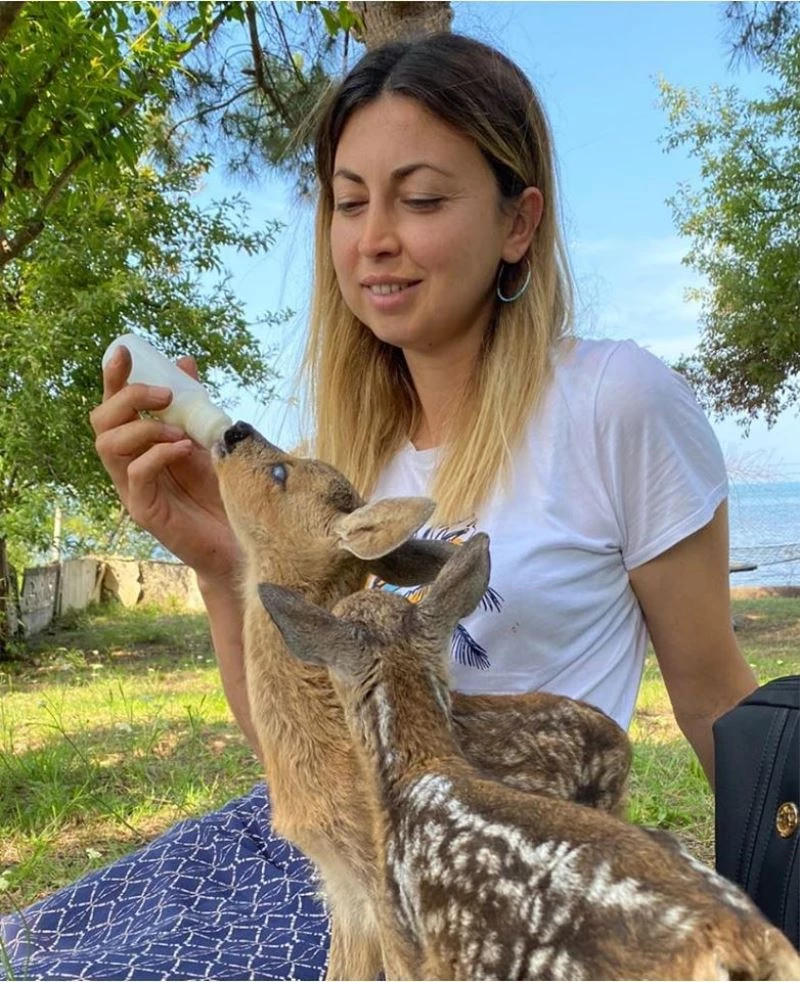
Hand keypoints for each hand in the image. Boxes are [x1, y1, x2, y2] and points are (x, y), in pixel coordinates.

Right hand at [90, 344, 239, 582]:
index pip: (116, 405)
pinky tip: (184, 449)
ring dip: (142, 427)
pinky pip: (136, 474)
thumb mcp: (210, 437)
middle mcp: (129, 463)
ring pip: (108, 446)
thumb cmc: (223, 488)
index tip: (124, 350)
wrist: (242, 535)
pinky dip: (157, 454)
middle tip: (164, 395)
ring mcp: (133, 488)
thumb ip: (194, 404)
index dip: (114, 377)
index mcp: (141, 443)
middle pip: (101, 421)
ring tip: (179, 431)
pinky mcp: (144, 510)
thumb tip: (185, 362)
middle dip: (128, 397)